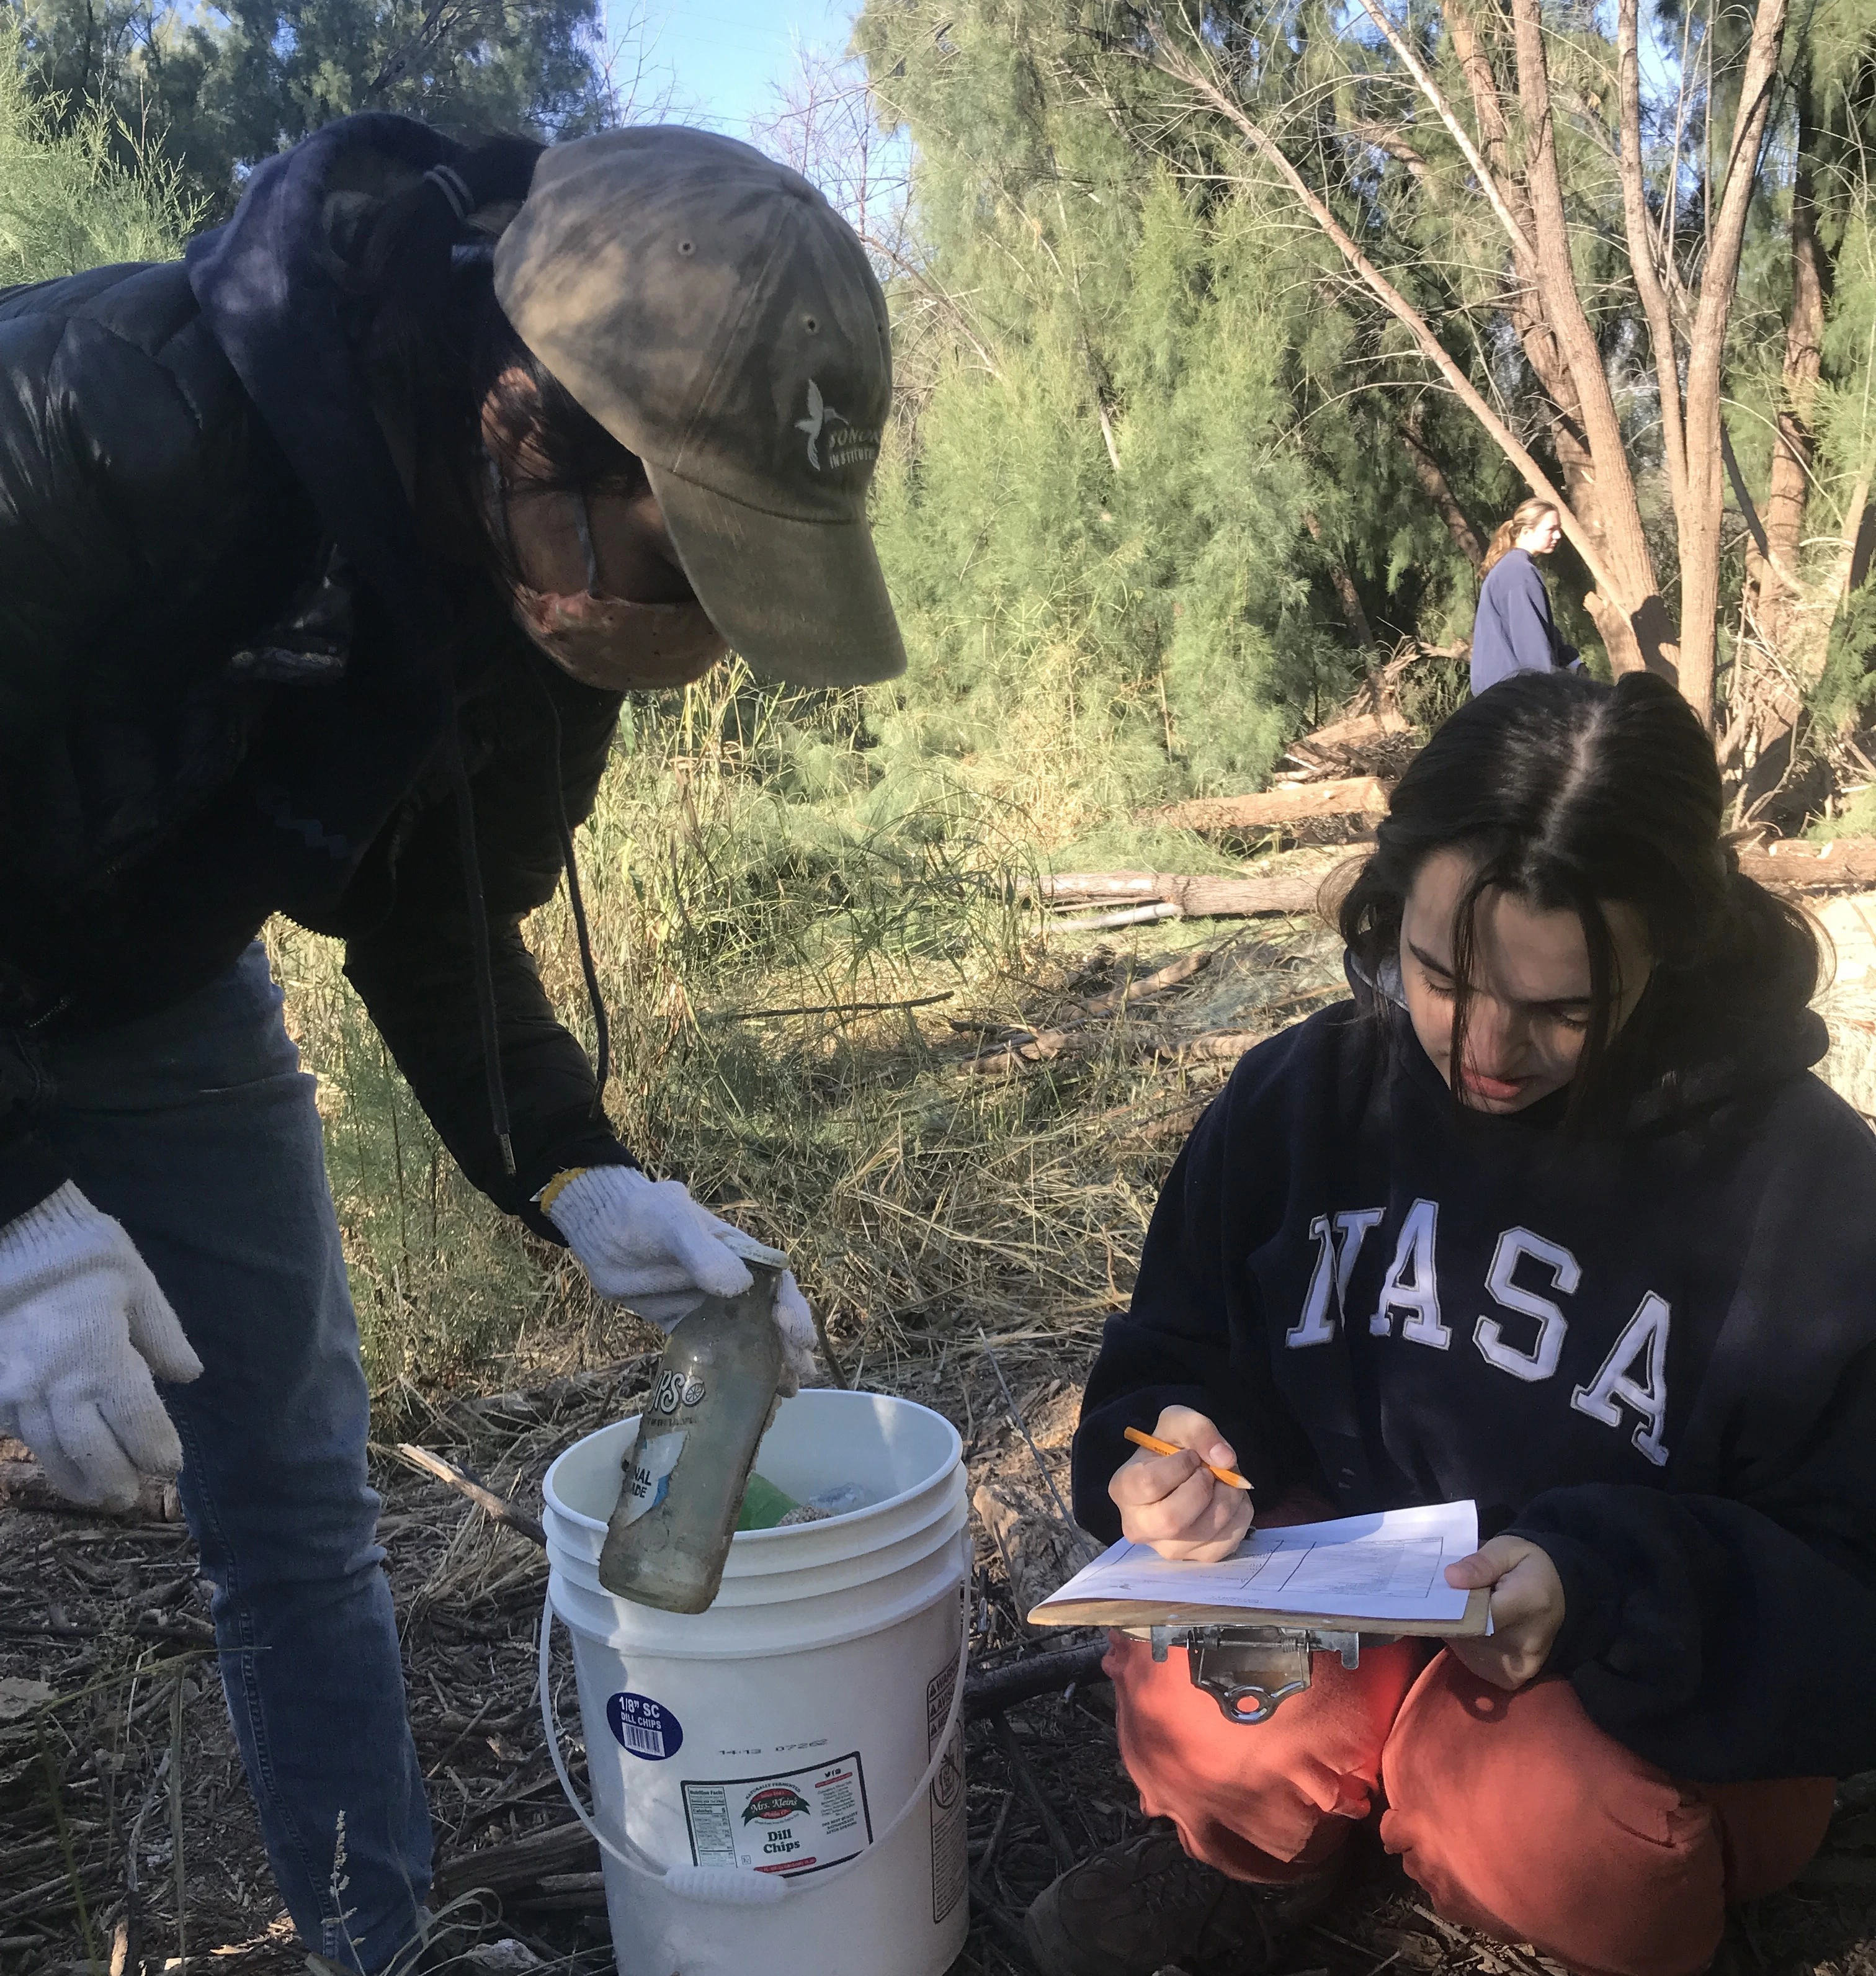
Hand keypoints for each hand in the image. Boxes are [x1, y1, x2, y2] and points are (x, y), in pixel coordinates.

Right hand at [0, 1183, 203, 1509]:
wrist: (10, 1232)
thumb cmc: (81, 1253)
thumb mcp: (135, 1283)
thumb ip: (163, 1335)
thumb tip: (189, 1376)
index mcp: (98, 1357)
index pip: (136, 1421)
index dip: (156, 1449)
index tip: (171, 1466)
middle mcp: (54, 1384)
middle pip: (90, 1450)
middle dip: (115, 1480)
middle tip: (131, 1499)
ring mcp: (15, 1391)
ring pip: (48, 1450)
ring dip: (75, 1478)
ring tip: (97, 1496)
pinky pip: (17, 1432)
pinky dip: (41, 1452)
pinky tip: (57, 1462)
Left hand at [546, 1167, 817, 1389]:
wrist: (603, 1230)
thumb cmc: (646, 1215)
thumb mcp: (677, 1224)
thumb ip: (704, 1252)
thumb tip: (738, 1287)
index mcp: (743, 1258)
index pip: (779, 1287)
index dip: (793, 1311)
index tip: (793, 1334)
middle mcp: (734, 1288)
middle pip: (771, 1320)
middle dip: (789, 1347)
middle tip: (800, 1375)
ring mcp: (710, 1311)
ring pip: (748, 1342)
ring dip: (769, 1367)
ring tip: (784, 1395)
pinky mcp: (685, 1329)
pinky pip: (712, 1357)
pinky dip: (729, 1378)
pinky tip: (743, 1401)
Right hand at [1108, 1406, 1253, 1560]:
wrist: (1184, 1470)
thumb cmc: (1172, 1446)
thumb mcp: (1177, 1421)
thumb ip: (1198, 1429)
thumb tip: (1225, 1460)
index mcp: (1123, 1489)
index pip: (1150, 1483)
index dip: (1180, 1465)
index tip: (1191, 1455)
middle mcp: (1139, 1526)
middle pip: (1172, 1519)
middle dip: (1202, 1488)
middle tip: (1209, 1472)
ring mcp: (1168, 1548)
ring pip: (1206, 1531)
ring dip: (1228, 1497)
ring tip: (1224, 1481)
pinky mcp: (1198, 1558)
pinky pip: (1228, 1542)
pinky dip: (1239, 1515)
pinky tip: (1228, 1499)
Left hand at [1442, 1535, 1565, 1689]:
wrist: (1560, 1594)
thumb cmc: (1528, 1566)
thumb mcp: (1507, 1549)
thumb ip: (1480, 1563)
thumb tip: (1451, 1577)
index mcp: (1530, 1602)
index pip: (1478, 1614)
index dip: (1450, 1604)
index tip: (1436, 1590)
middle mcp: (1528, 1642)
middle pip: (1469, 1635)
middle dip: (1450, 1616)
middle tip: (1446, 1595)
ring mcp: (1522, 1666)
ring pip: (1466, 1650)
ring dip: (1457, 1631)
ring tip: (1464, 1609)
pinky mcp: (1513, 1680)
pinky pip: (1474, 1663)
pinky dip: (1466, 1645)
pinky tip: (1473, 1628)